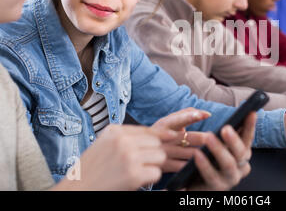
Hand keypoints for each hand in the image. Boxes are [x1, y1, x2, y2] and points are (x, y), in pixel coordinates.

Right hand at [54, 124, 176, 190]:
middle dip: (153, 155)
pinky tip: (135, 181)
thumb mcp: (105, 145)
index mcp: (114, 131)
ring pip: (159, 157)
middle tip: (140, 165)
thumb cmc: (91, 170)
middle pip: (156, 144)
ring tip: (135, 173)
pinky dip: (149, 179)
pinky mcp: (133, 174)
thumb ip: (126, 138)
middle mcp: (122, 141)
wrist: (77, 190)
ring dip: (152, 167)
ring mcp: (129, 157)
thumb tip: (160, 135)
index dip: (162, 135)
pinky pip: (156, 173)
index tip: (174, 136)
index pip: (147, 130)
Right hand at [152, 108, 211, 172]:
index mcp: (164, 124)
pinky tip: (201, 163)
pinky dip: (194, 165)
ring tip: (213, 151)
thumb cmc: (160, 133)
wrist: (138, 152)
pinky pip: (184, 167)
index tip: (205, 115)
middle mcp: (164, 138)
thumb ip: (184, 114)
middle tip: (215, 138)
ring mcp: (164, 153)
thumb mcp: (167, 121)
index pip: (178, 119)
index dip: (191, 116)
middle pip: (190, 138)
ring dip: (203, 153)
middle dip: (204, 139)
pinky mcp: (165, 166)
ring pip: (190, 154)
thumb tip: (204, 112)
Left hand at [187, 112, 256, 190]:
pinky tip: (197, 154)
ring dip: (219, 150)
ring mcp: (230, 179)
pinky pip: (211, 176)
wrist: (197, 184)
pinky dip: (205, 164)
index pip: (248, 138)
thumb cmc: (210, 160)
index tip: (251, 112)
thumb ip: (226, 134)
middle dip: (234, 140)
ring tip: (209, 137)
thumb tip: (231, 115)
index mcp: (243, 154)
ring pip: (228, 164)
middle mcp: (241, 167)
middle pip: (241, 153)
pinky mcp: (217, 188)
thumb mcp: (220, 146)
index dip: (250, 126)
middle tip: (225, 128)